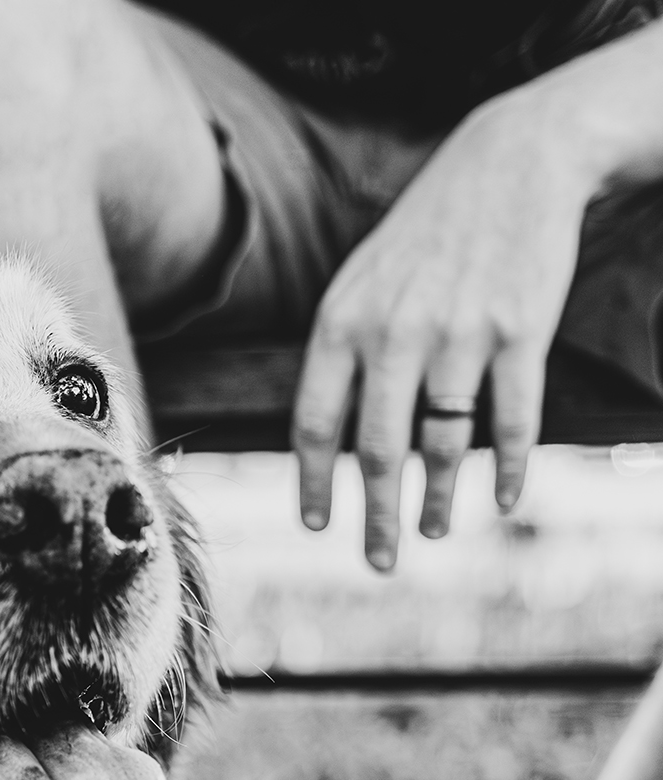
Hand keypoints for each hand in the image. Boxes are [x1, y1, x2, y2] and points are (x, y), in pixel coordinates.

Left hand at [292, 94, 596, 569]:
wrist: (512, 161)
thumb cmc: (427, 234)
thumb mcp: (361, 281)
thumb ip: (339, 351)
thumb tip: (319, 432)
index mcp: (341, 322)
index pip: (315, 423)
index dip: (314, 483)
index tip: (316, 526)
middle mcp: (393, 333)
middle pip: (376, 450)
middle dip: (374, 516)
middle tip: (377, 560)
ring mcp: (458, 333)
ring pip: (442, 443)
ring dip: (437, 500)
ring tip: (432, 531)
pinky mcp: (521, 330)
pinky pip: (511, 419)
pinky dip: (508, 466)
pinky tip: (505, 498)